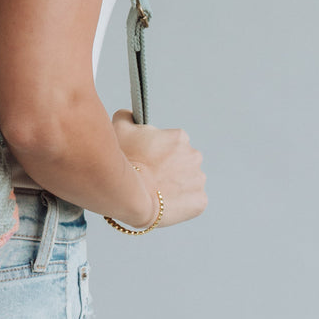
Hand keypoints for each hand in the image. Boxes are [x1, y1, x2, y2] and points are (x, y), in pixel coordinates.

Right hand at [111, 109, 206, 227]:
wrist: (130, 197)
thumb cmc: (125, 162)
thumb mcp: (118, 129)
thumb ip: (126, 116)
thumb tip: (130, 114)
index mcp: (179, 138)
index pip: (172, 143)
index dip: (158, 152)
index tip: (147, 160)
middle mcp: (194, 156)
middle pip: (182, 162)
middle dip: (170, 168)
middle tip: (151, 177)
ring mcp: (198, 179)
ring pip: (188, 181)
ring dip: (176, 185)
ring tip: (156, 192)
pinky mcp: (200, 201)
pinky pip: (192, 201)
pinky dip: (181, 203)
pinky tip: (164, 203)